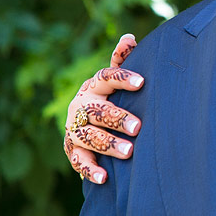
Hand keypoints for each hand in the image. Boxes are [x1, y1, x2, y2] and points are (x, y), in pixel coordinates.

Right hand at [64, 34, 143, 183]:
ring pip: (89, 136)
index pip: (105, 78)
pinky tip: (104, 178)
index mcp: (94, 87)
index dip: (122, 78)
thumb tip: (129, 37)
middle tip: (138, 127)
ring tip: (129, 151)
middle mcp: (80, 106)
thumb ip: (122, 62)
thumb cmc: (111, 97)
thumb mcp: (116, 81)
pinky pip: (78, 160)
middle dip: (118, 118)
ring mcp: (74, 129)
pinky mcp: (72, 149)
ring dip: (108, 144)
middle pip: (98, 111)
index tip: (142, 82)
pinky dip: (90, 169)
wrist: (88, 122)